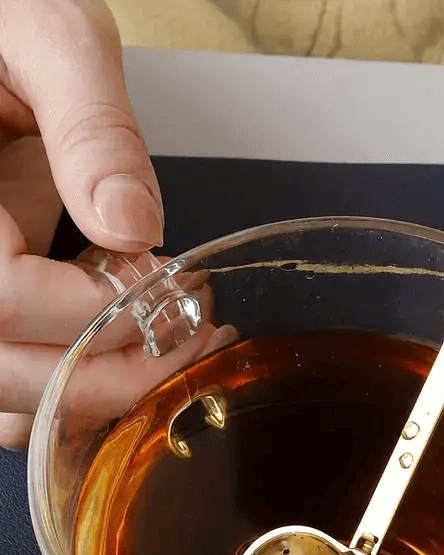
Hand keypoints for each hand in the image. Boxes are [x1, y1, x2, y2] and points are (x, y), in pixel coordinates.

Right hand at [0, 1, 225, 448]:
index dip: (95, 310)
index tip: (166, 287)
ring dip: (86, 391)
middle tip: (189, 341)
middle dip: (108, 370)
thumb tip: (131, 224)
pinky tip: (116, 358)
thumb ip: (90, 129)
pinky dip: (58, 386)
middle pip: (0, 366)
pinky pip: (1, 374)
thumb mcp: (50, 38)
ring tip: (164, 354)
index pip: (3, 296)